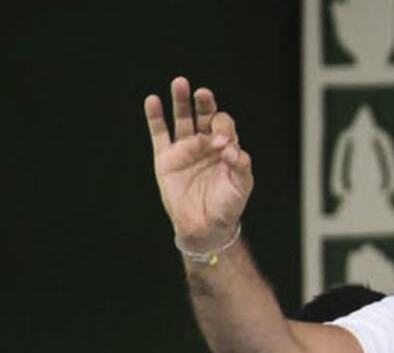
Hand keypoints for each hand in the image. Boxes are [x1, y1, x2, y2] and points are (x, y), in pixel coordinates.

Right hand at [144, 77, 253, 249]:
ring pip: (181, 119)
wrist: (205, 227)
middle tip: (202, 93)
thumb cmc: (227, 206)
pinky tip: (153, 101)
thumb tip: (234, 150)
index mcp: (225, 147)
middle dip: (204, 104)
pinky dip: (155, 117)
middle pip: (204, 116)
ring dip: (180, 102)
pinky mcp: (165, 159)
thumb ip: (241, 167)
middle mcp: (205, 144)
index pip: (224, 127)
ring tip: (180, 83)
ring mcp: (184, 149)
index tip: (222, 144)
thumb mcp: (241, 187)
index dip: (223, 130)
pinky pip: (159, 134)